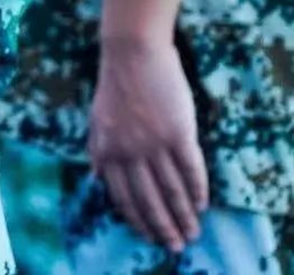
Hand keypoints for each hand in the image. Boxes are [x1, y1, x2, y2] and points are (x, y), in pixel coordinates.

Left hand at [88, 39, 208, 252]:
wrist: (132, 52)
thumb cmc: (114, 83)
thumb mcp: (96, 118)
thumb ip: (98, 149)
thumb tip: (97, 176)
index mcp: (107, 150)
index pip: (122, 197)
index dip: (137, 220)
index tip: (148, 236)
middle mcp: (130, 152)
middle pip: (149, 200)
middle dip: (163, 227)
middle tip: (176, 245)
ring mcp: (155, 143)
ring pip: (172, 190)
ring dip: (183, 216)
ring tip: (192, 231)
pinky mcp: (179, 133)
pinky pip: (191, 170)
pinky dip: (197, 190)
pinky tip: (201, 204)